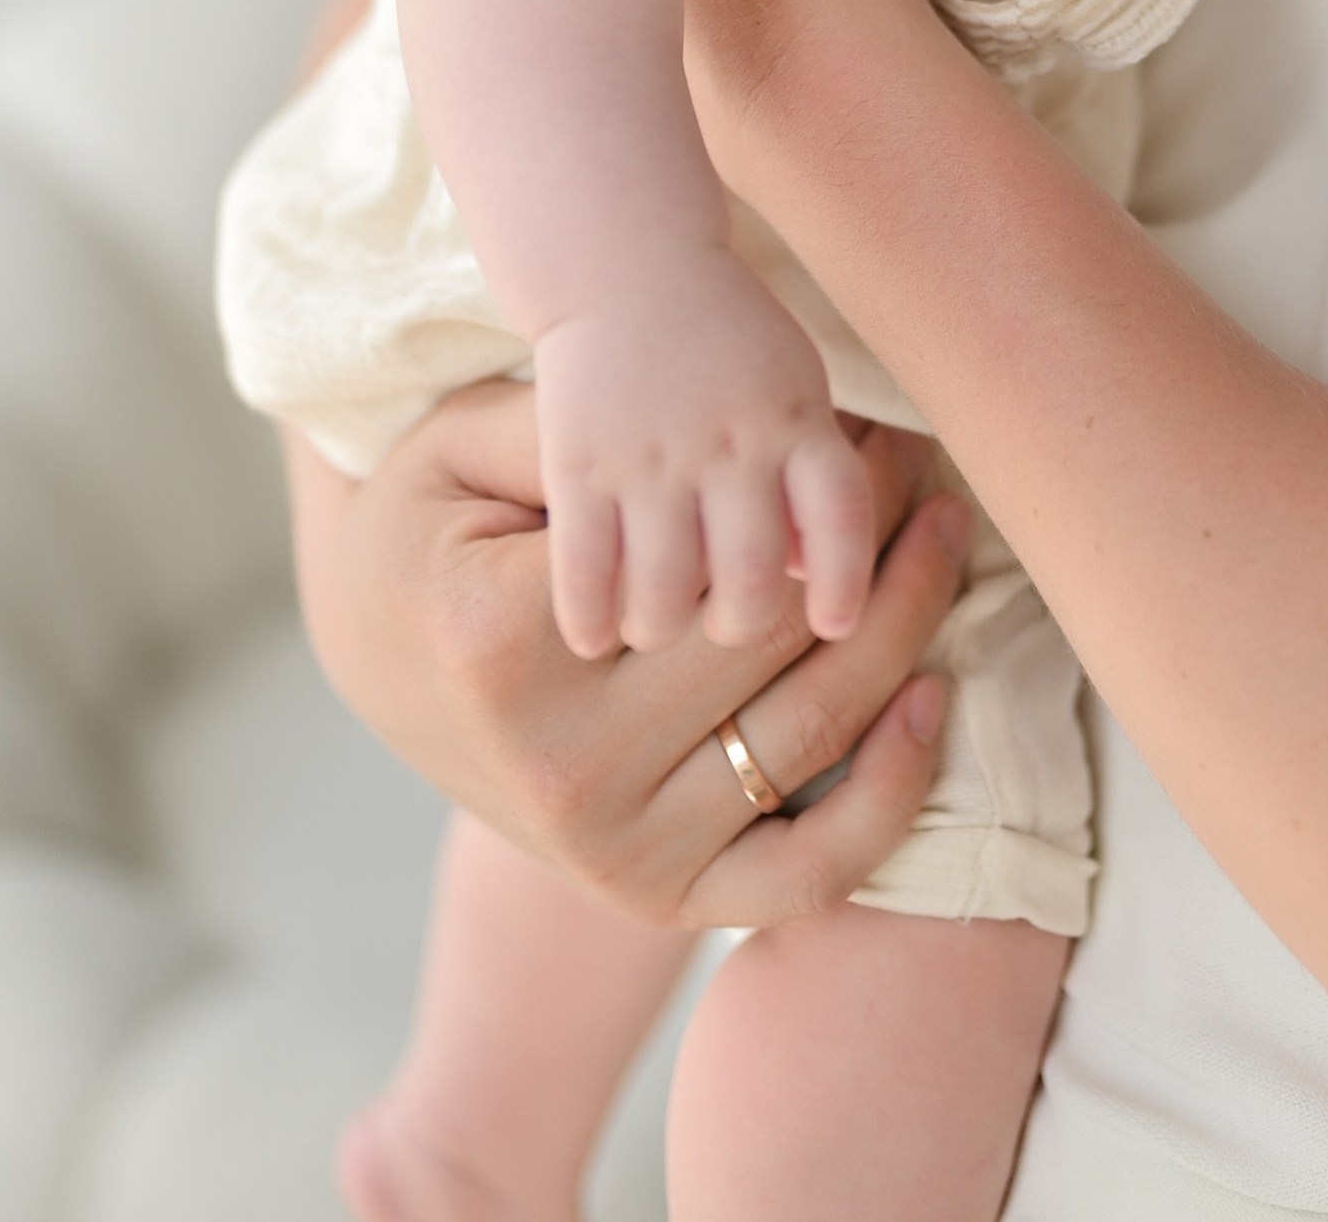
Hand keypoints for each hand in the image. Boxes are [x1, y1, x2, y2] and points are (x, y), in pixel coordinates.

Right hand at [288, 378, 968, 927]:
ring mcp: (611, 852)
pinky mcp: (654, 900)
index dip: (823, 492)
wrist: (382, 656)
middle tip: (924, 462)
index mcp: (509, 645)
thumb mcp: (464, 446)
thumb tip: (722, 433)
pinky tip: (931, 696)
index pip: (723, 564)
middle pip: (777, 646)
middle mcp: (563, 769)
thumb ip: (575, 428)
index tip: (878, 427)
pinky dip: (886, 801)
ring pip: (806, 740)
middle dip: (878, 545)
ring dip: (906, 631)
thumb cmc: (433, 525)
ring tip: (945, 534)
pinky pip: (801, 878)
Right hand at [531, 245, 876, 657]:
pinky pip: (585, 568)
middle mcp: (728, 442)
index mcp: (793, 419)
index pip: (843, 514)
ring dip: (661, 628)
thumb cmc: (722, 338)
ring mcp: (651, 455)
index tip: (833, 625)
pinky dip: (590, 618)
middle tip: (721, 623)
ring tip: (653, 625)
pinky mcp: (579, 462)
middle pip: (753, 578)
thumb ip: (809, 480)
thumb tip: (815, 582)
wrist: (623, 260)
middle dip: (740, 624)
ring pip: (667, 591)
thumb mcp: (790, 388)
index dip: (848, 584)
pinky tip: (592, 634)